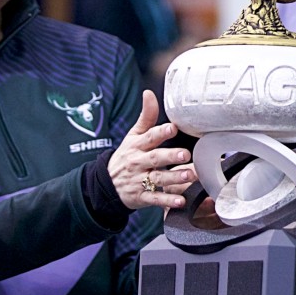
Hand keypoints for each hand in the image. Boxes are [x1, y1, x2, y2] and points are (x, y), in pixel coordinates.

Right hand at [104, 91, 195, 209]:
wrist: (106, 184)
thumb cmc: (127, 156)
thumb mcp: (132, 136)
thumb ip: (145, 117)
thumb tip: (149, 93)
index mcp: (137, 146)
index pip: (149, 137)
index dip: (160, 132)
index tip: (173, 128)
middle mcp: (138, 162)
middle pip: (155, 158)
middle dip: (170, 156)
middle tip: (186, 154)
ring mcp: (139, 180)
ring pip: (157, 178)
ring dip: (174, 178)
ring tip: (189, 175)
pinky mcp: (141, 197)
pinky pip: (155, 199)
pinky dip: (167, 201)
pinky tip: (181, 200)